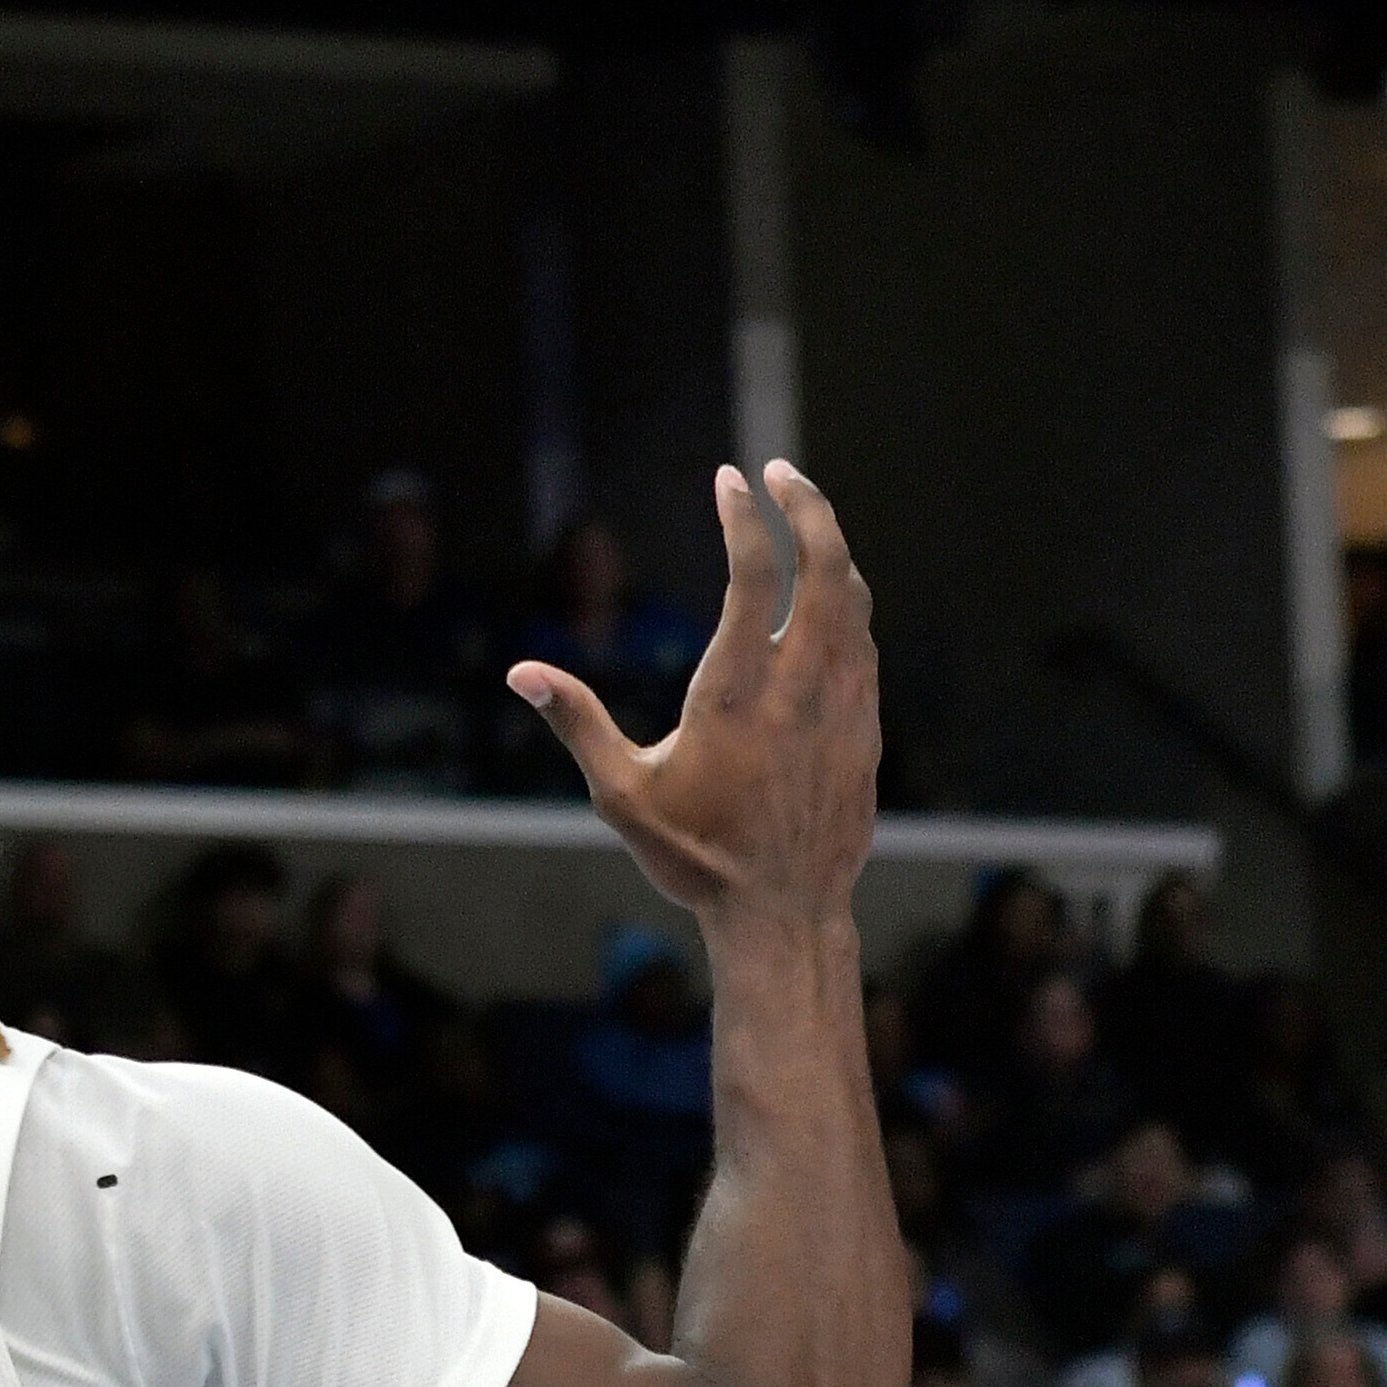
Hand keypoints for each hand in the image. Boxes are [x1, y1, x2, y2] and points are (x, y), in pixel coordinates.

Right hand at [515, 463, 880, 939]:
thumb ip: (577, 722)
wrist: (784, 914)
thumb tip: (521, 671)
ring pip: (853, 602)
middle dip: (808, 507)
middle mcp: (800, 689)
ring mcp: (842, 706)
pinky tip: (828, 595)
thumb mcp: (622, 794)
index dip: (743, 519)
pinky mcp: (866, 729)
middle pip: (825, 569)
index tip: (728, 479)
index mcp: (736, 694)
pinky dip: (847, 603)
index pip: (752, 576)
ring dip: (832, 549)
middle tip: (780, 472)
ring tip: (803, 518)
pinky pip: (864, 645)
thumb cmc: (695, 857)